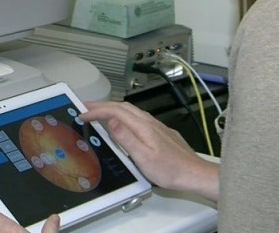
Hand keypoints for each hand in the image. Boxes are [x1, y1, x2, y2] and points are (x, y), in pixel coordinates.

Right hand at [80, 100, 218, 199]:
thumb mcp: (143, 157)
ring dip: (113, 108)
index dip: (97, 111)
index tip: (83, 113)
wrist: (194, 173)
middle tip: (86, 106)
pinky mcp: (161, 132)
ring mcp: (156, 126)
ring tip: (100, 112)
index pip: (115, 112)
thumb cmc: (171, 170)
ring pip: (130, 110)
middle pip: (122, 106)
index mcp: (143, 127)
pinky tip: (123, 122)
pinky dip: (124, 114)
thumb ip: (126, 138)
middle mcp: (150, 122)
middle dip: (102, 105)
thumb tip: (111, 121)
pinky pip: (138, 116)